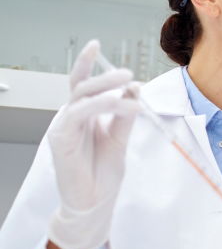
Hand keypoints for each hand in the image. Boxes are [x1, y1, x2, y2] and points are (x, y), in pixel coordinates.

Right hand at [47, 40, 140, 248]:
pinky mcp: (61, 139)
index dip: (87, 64)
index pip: (82, 84)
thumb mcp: (120, 138)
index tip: (96, 44)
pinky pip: (81, 114)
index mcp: (83, 116)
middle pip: (82, 86)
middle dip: (104, 75)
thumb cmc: (103, 173)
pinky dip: (103, 105)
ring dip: (107, 88)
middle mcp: (70, 118)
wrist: (95, 203)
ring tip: (130, 84)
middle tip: (128, 72)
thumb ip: (124, 114)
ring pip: (81, 97)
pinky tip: (124, 105)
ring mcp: (63, 128)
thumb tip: (133, 87)